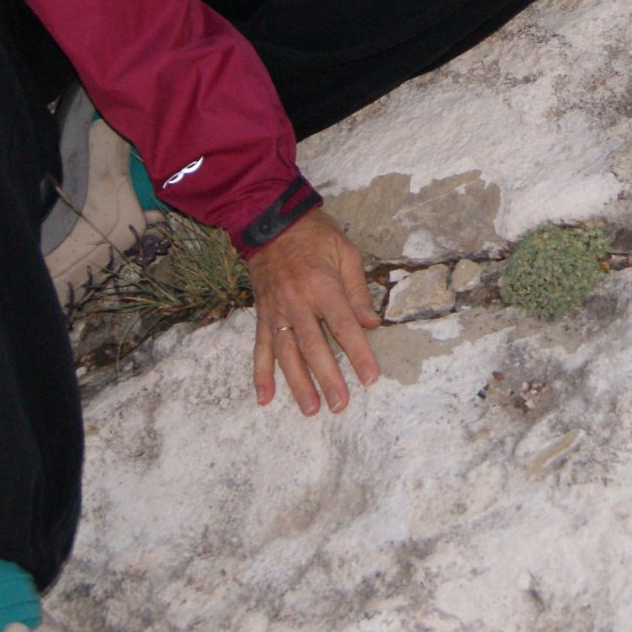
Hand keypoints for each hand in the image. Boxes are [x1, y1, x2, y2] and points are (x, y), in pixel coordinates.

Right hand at [246, 210, 382, 415]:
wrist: (269, 221)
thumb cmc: (314, 235)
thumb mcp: (345, 252)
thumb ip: (357, 290)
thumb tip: (372, 324)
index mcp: (321, 285)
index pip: (343, 325)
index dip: (358, 352)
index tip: (370, 377)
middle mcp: (296, 301)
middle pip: (313, 346)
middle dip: (327, 378)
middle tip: (340, 405)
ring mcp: (276, 310)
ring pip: (286, 353)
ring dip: (297, 383)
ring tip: (310, 409)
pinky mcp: (261, 315)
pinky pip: (260, 348)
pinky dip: (261, 374)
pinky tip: (265, 398)